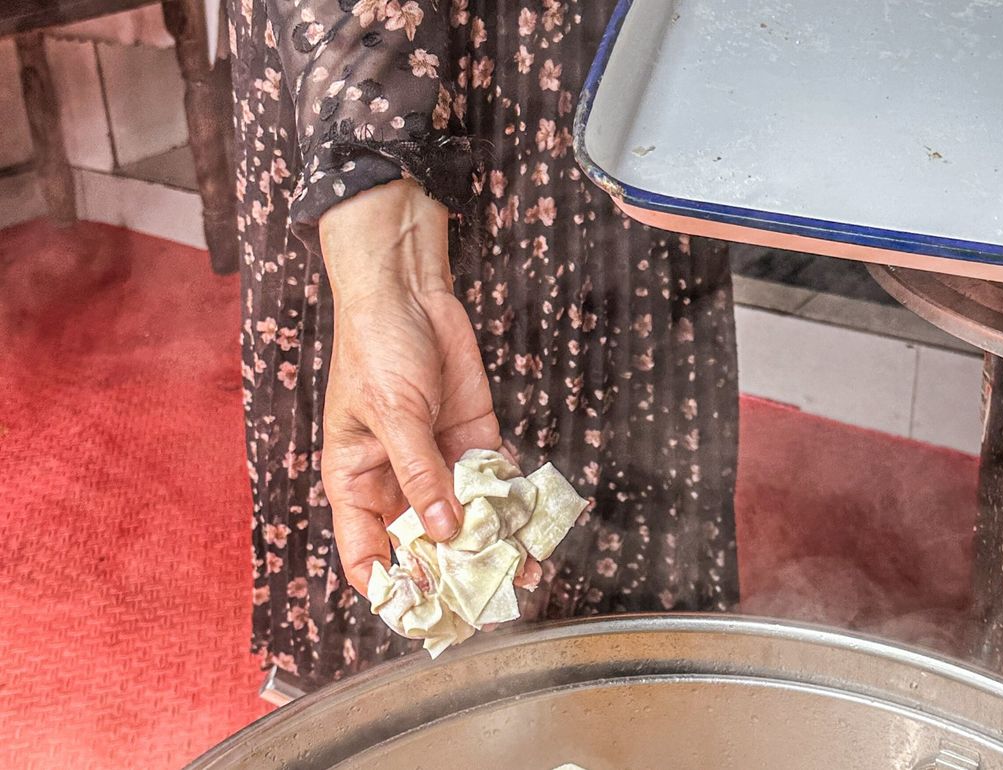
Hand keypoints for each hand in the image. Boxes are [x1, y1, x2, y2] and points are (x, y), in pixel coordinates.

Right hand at [318, 180, 500, 595]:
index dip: (393, 584)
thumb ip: (420, 474)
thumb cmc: (376, 348)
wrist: (409, 293)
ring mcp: (438, 462)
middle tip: (489, 601)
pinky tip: (533, 529)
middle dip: (455, 572)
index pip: (367, 552)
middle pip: (425, 542)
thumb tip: (444, 529)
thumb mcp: (393, 414)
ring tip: (524, 574)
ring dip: (492, 545)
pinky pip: (494, 482)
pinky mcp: (473, 439)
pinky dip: (512, 506)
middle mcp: (398, 481)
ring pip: (466, 518)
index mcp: (356, 482)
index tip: (426, 608)